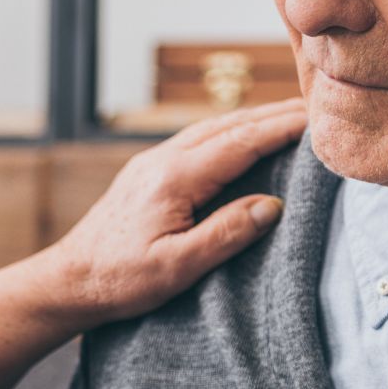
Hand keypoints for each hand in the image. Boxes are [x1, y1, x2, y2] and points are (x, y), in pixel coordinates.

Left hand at [27, 99, 306, 329]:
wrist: (68, 280)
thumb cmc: (119, 280)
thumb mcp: (178, 267)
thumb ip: (226, 234)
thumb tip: (272, 207)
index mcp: (174, 178)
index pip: (241, 141)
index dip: (283, 128)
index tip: (319, 119)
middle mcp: (163, 159)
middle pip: (230, 124)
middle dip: (276, 114)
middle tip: (319, 108)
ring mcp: (153, 162)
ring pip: (213, 128)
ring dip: (254, 119)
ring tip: (292, 118)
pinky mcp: (148, 172)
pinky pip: (199, 140)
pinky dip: (231, 132)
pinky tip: (245, 139)